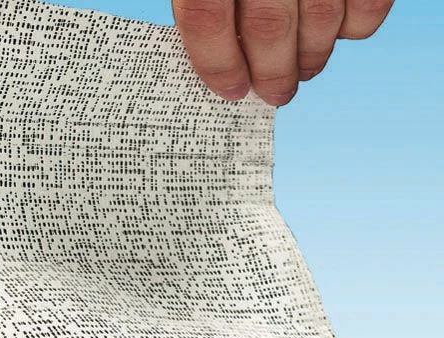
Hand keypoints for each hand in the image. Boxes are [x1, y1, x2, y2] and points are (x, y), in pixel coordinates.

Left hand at [173, 0, 393, 105]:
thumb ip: (208, 6)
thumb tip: (216, 66)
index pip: (205, 16)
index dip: (215, 61)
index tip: (228, 90)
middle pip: (267, 27)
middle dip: (270, 72)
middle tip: (272, 93)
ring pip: (319, 16)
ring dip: (310, 55)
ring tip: (301, 69)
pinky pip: (367, 4)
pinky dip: (353, 27)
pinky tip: (335, 33)